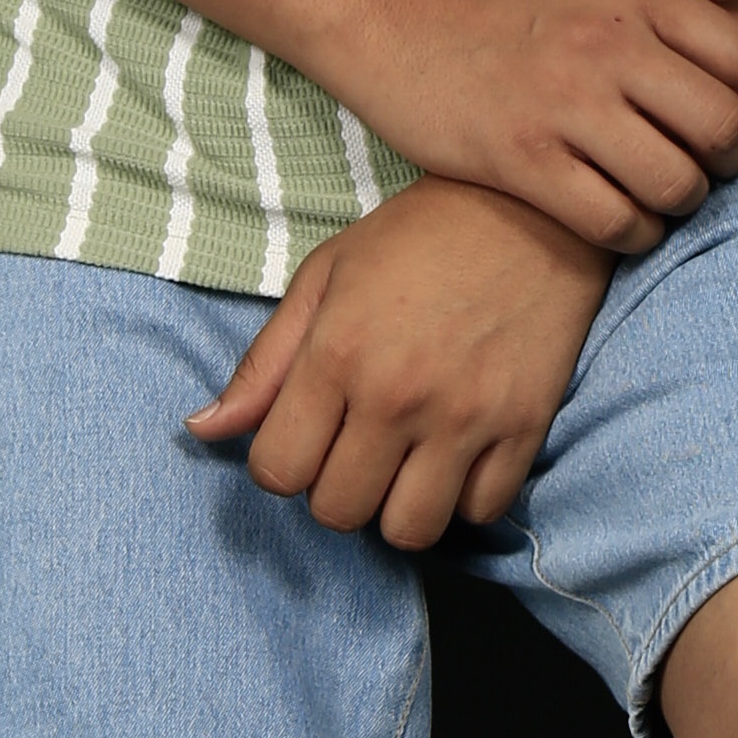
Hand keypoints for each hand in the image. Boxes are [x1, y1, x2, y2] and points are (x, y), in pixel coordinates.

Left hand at [188, 183, 614, 546]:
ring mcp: (465, 417)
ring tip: (404, 466)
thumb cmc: (417, 237)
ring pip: (409, 530)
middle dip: (335, 490)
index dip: (282, 464)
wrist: (533, 206)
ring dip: (396, 508)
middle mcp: (397, 395)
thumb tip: (204, 431)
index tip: (305, 437)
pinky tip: (458, 458)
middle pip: (338, 512)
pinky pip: (482, 512)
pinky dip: (465, 499)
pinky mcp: (524, 427)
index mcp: (337, 355)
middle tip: (355, 449)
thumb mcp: (324, 277)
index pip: (278, 472)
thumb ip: (264, 363)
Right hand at [349, 0, 737, 251]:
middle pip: (721, 125)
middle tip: (707, 164)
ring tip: (665, 194)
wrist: (392, 23)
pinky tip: (624, 222)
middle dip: (728, 158)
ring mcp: (563, 106)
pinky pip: (613, 219)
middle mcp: (605, 45)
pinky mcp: (523, 161)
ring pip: (674, 180)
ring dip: (683, 201)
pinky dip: (634, 234)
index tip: (723, 110)